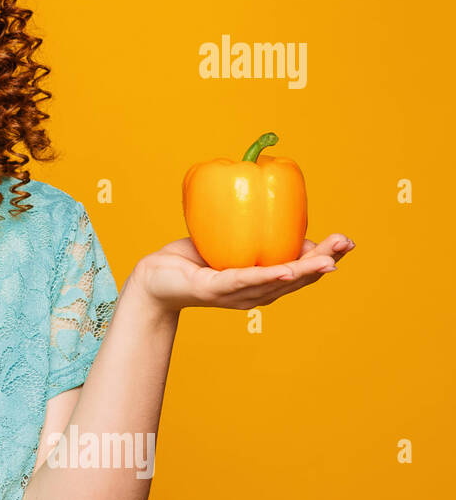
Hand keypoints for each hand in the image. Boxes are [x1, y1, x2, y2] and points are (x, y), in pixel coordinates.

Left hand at [128, 233, 355, 312]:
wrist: (152, 278)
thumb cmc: (190, 259)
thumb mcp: (227, 242)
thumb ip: (252, 231)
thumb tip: (275, 204)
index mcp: (260, 283)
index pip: (299, 273)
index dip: (324, 259)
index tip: (347, 243)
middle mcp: (252, 293)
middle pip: (295, 279)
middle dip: (323, 262)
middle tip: (346, 245)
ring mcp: (234, 294)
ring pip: (276, 282)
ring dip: (304, 270)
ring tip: (327, 259)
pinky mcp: (214, 289)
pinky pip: (244, 280)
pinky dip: (268, 275)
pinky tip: (287, 269)